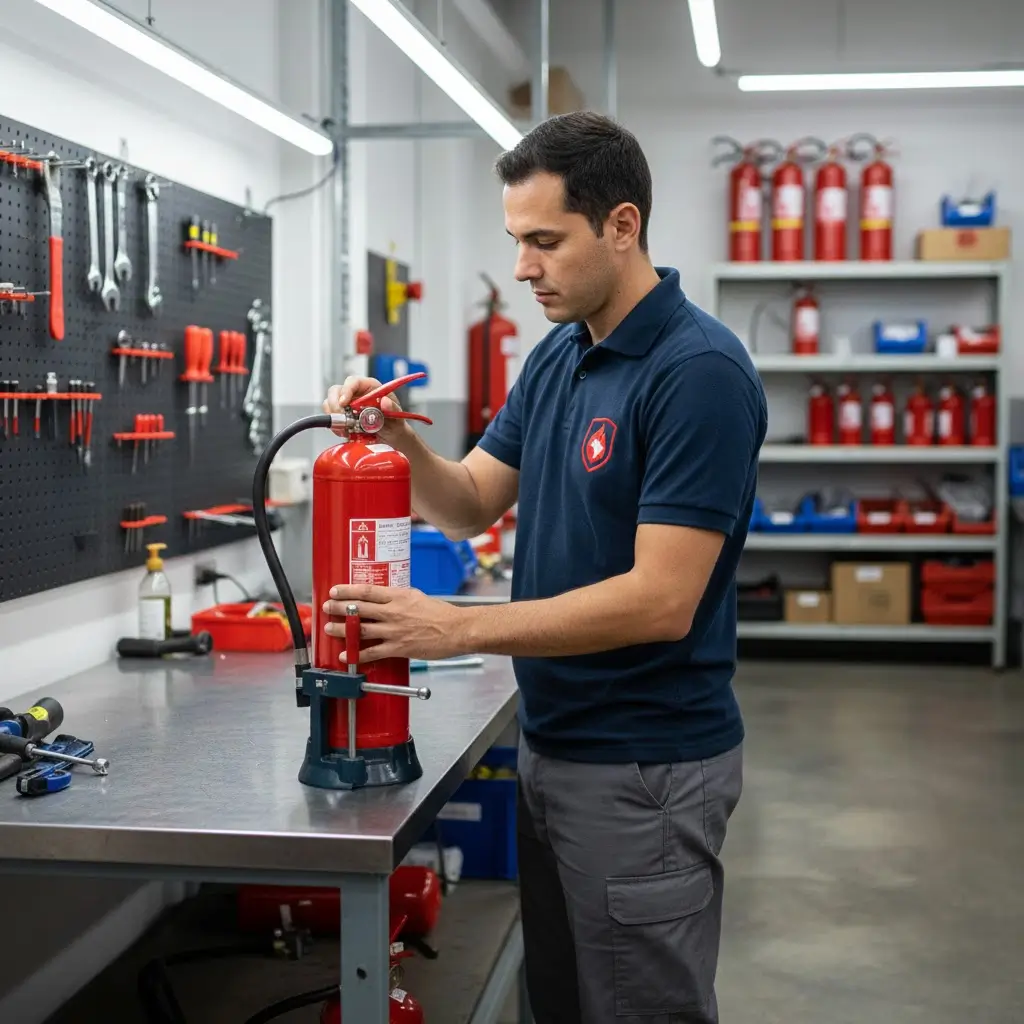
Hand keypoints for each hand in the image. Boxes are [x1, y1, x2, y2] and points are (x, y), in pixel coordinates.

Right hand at [323, 376, 404, 440]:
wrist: (392, 435)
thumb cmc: (395, 421)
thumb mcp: (397, 414)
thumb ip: (393, 408)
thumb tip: (385, 402)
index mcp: (369, 386)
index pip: (353, 381)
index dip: (346, 390)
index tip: (344, 402)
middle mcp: (356, 393)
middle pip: (336, 390)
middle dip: (334, 404)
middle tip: (340, 417)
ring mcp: (348, 404)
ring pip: (330, 403)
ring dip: (334, 416)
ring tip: (345, 428)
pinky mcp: (343, 415)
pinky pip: (332, 417)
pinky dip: (335, 426)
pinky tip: (345, 432)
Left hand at [323, 584, 466, 663]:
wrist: (457, 630)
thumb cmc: (441, 613)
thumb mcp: (418, 596)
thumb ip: (399, 597)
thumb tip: (385, 597)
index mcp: (399, 596)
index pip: (367, 591)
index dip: (348, 590)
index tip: (334, 591)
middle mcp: (394, 612)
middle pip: (359, 608)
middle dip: (339, 608)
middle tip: (327, 607)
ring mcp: (395, 631)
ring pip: (361, 629)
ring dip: (342, 629)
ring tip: (329, 628)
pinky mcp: (399, 648)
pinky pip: (373, 651)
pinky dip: (357, 654)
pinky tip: (346, 655)